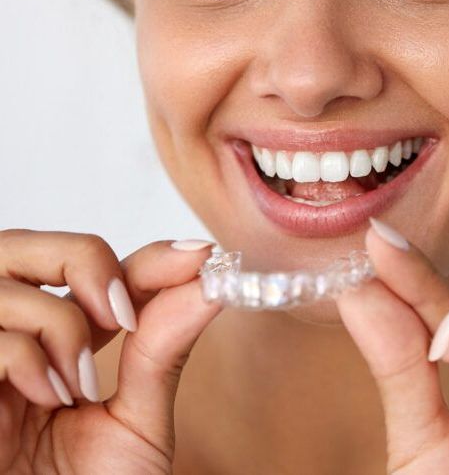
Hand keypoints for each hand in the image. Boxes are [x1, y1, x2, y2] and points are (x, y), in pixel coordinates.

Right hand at [0, 229, 220, 473]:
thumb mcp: (135, 423)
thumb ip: (163, 351)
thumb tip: (209, 284)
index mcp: (54, 342)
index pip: (96, 267)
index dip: (148, 254)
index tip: (200, 257)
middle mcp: (9, 337)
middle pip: (28, 244)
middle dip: (85, 260)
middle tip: (124, 313)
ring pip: (6, 277)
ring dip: (61, 321)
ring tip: (79, 381)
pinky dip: (28, 357)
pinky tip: (47, 399)